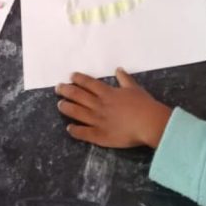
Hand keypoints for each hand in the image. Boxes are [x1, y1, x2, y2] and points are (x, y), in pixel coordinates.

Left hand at [56, 69, 171, 148]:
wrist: (148, 122)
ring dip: (67, 108)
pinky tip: (69, 128)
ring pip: (78, 113)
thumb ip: (124, 79)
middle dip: (67, 91)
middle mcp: (99, 105)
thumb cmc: (143, 104)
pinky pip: (84, 132)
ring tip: (59, 105)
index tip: (70, 77)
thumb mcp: (134, 87)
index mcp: (107, 93)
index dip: (78, 79)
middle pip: (79, 96)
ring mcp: (98, 120)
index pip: (89, 84)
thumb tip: (118, 69)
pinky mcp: (100, 135)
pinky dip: (75, 130)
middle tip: (58, 88)